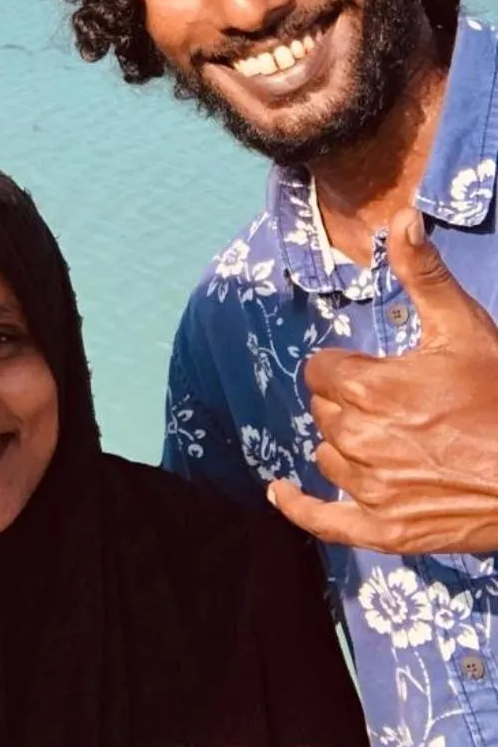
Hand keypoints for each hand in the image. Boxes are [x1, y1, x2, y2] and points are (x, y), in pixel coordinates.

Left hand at [269, 208, 497, 554]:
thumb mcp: (464, 327)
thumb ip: (424, 273)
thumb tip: (402, 215)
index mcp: (369, 387)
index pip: (323, 371)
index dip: (346, 367)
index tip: (374, 370)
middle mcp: (359, 439)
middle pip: (326, 412)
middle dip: (349, 404)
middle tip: (396, 404)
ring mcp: (371, 489)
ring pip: (329, 457)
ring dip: (346, 446)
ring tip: (388, 440)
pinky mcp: (385, 530)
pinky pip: (325, 521)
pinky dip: (300, 508)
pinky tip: (282, 493)